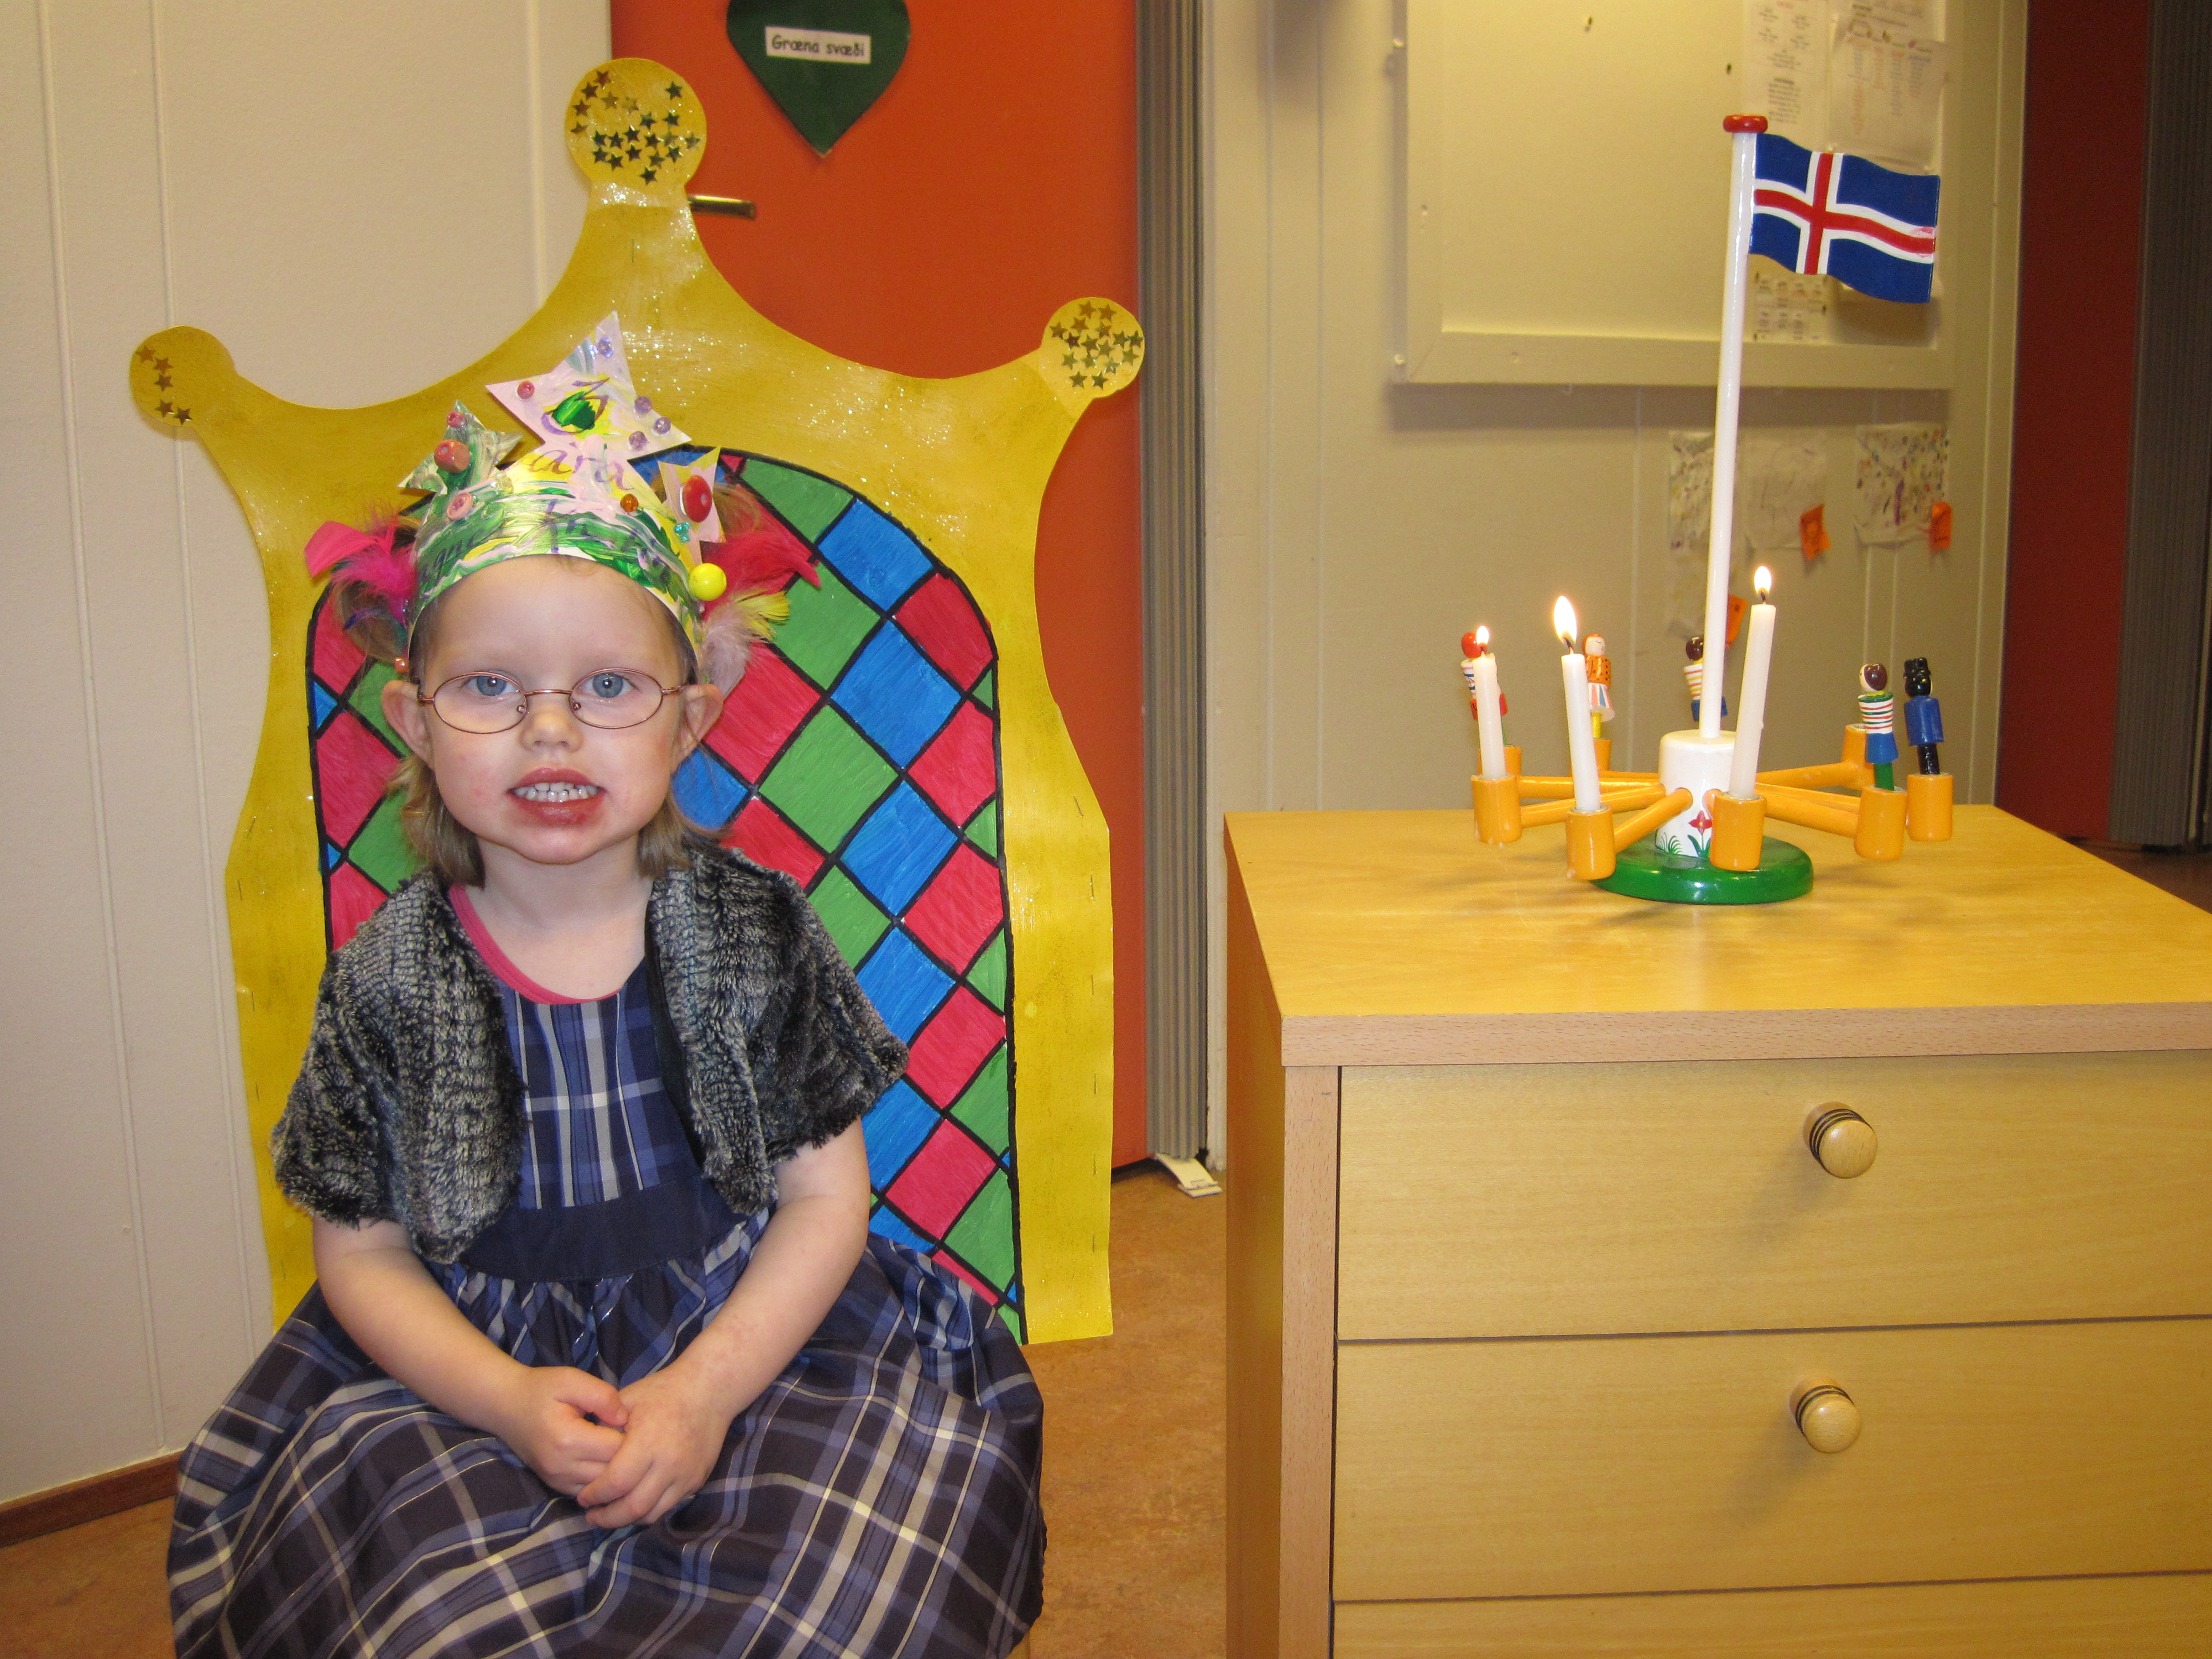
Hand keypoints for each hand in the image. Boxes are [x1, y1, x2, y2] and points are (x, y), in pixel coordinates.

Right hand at [485, 1365, 629, 1497]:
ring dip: (616, 1471)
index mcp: (568, 1440)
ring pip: (602, 1487)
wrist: (506, 1405)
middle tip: (634, 1436)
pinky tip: (605, 1459)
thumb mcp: (572, 1380)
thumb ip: (602, 1396)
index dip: (633, 1436)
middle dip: (628, 1457)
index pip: (617, 1449)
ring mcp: (556, 1480)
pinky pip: (588, 1491)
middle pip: (612, 1473)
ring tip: (621, 1448)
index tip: (637, 1422)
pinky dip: (601, 1479)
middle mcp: (561, 1467)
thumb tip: (625, 1419)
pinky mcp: (555, 1485)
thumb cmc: (541, 1389)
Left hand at [575, 1363, 733, 1528]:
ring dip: (627, 1519)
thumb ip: (603, 1428)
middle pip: (633, 1507)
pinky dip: (649, 1510)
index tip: (583, 1497)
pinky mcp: (696, 1480)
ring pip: (652, 1514)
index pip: (615, 1483)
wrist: (709, 1390)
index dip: (595, 1495)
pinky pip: (668, 1505)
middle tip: (591, 1515)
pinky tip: (635, 1502)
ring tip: (611, 1515)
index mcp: (647, 1443)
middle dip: (607, 1518)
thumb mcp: (627, 1400)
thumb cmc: (664, 1392)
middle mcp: (668, 1464)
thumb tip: (583, 1454)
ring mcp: (686, 1475)